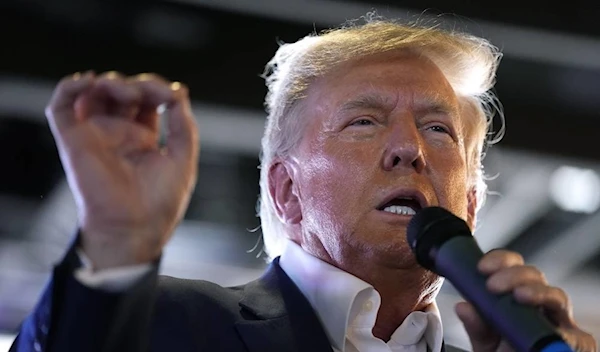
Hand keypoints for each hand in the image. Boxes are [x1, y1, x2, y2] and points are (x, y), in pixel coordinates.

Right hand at [46, 71, 198, 269]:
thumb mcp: (183, 158)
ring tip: (126, 93)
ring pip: (94, 91)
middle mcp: (118, 133)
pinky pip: (61, 105)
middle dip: (138, 84)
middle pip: (122, 90)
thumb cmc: (159, 201)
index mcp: (143, 137)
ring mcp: (95, 134)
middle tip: (147, 95)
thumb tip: (179, 93)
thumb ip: (183, 126)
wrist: (134, 227)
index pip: (147, 99)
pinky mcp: (73, 138)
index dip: (159, 88)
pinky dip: (71, 85)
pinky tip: (89, 81)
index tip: (174, 95)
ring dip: (110, 82)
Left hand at [455, 249, 596, 351]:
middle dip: (514, 275)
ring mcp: (560, 321)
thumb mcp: (484, 341)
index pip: (511, 266)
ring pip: (557, 296)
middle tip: (493, 285)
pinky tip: (551, 331)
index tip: (481, 267)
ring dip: (538, 292)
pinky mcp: (577, 341)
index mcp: (516, 296)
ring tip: (520, 296)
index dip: (499, 260)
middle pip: (534, 275)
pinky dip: (563, 332)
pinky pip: (575, 334)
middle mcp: (540, 304)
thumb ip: (476, 325)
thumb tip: (462, 306)